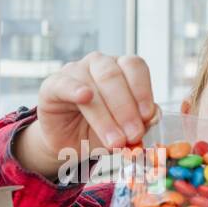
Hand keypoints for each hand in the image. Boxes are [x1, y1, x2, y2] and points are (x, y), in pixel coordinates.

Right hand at [16, 53, 158, 176]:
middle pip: (115, 76)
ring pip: (93, 85)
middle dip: (126, 109)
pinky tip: (84, 97)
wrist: (68, 142)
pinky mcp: (53, 84)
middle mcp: (99, 64)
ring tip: (115, 141)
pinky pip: (64, 83)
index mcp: (121, 68)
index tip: (148, 117)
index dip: (143, 91)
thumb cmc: (99, 130)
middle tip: (133, 135)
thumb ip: (141, 122)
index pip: (135, 67)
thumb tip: (154, 116)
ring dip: (106, 116)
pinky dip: (75, 89)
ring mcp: (75, 71)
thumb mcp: (124, 130)